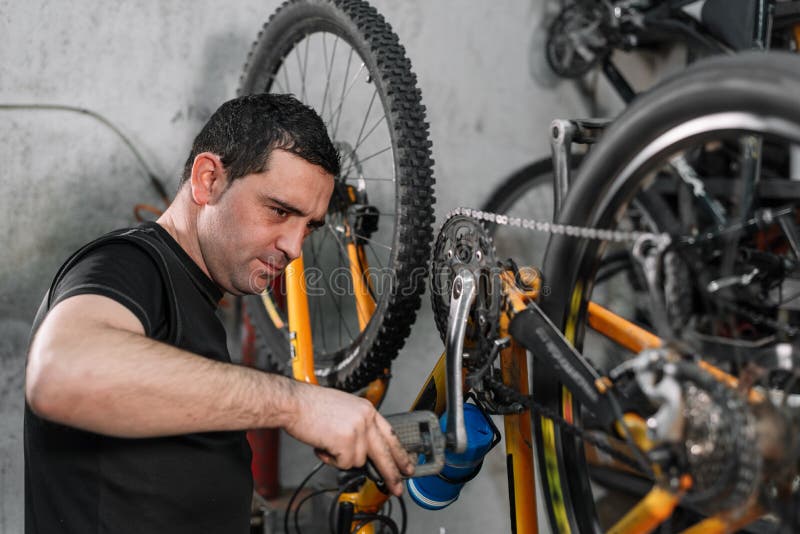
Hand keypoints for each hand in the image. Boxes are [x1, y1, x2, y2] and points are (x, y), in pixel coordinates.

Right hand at [284, 383, 414, 494]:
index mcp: (367, 409)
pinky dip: (331, 460)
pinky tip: (323, 444)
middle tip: (397, 487)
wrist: (294, 402)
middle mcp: (366, 419)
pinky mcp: (346, 442)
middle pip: (385, 453)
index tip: (406, 466)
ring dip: (341, 458)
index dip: (399, 453)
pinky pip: (344, 464)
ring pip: (358, 461)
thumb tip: (366, 448)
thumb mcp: (345, 408)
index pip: (390, 434)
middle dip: (392, 474)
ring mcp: (358, 431)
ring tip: (327, 442)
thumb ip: (359, 425)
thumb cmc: (312, 405)